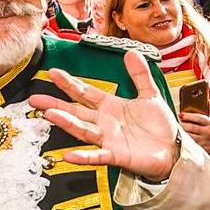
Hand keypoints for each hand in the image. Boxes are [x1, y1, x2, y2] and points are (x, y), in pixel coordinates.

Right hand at [26, 51, 181, 182]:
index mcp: (111, 107)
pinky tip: (69, 155)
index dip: (70, 83)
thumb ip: (140, 75)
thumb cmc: (159, 127)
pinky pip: (97, 156)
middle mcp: (105, 123)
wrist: (173, 150)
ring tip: (50, 115)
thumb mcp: (150, 95)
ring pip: (83, 130)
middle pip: (77, 112)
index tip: (53, 73)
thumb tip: (131, 52)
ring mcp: (109, 140)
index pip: (86, 93)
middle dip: (56, 104)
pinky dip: (84, 157)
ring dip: (67, 123)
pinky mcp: (116, 156)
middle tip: (36, 98)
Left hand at [179, 112, 209, 155]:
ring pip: (189, 136)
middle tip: (177, 121)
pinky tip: (182, 135)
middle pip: (191, 127)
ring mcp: (204, 141)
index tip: (181, 114)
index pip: (199, 118)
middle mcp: (208, 132)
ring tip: (178, 128)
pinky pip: (191, 143)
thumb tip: (207, 101)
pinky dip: (185, 139)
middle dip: (182, 124)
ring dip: (182, 132)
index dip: (189, 116)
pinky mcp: (201, 147)